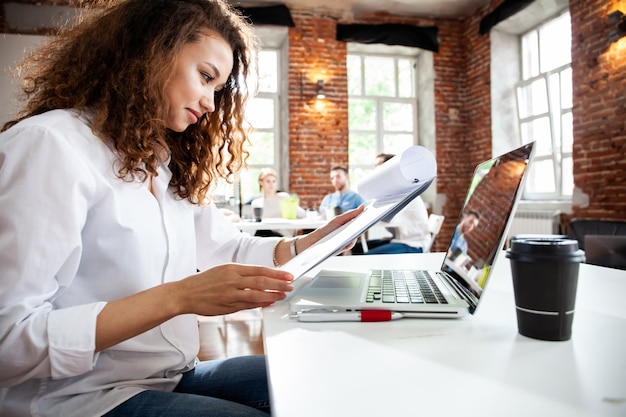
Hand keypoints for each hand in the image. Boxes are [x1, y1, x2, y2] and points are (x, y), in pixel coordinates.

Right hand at [176, 264, 293, 315]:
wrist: (185, 293)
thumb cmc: (204, 282)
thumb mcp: (223, 270)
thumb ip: (241, 274)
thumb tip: (260, 277)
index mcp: (232, 268)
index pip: (260, 270)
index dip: (276, 273)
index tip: (287, 275)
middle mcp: (233, 280)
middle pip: (262, 282)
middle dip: (279, 284)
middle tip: (290, 285)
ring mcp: (231, 294)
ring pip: (257, 294)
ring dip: (273, 295)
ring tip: (282, 295)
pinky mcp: (228, 306)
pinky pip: (248, 305)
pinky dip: (261, 304)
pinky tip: (269, 303)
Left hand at [300, 204, 364, 252]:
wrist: (316, 240)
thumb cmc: (327, 229)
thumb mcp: (339, 219)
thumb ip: (351, 214)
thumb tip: (362, 207)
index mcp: (349, 225)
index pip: (360, 221)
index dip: (366, 217)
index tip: (372, 213)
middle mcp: (349, 233)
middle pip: (360, 229)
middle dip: (364, 224)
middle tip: (367, 220)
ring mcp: (347, 240)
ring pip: (356, 236)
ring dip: (357, 232)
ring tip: (358, 227)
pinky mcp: (344, 247)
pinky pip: (351, 244)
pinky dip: (350, 240)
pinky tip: (349, 236)